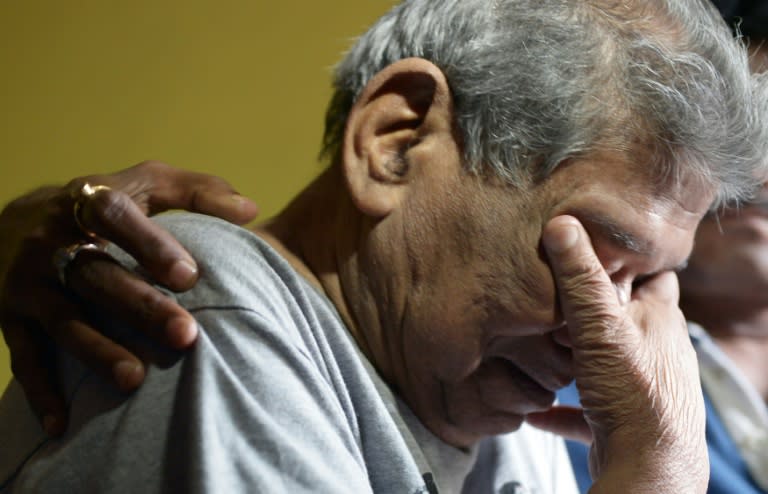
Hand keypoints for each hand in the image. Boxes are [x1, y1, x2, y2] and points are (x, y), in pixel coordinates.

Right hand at [0, 160, 258, 434]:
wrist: (15, 221)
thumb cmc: (105, 205)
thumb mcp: (146, 184)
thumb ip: (197, 191)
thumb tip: (251, 211)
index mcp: (87, 202)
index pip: (113, 215)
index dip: (149, 244)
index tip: (190, 275)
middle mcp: (51, 242)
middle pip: (95, 276)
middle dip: (139, 307)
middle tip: (185, 336)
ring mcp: (27, 283)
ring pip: (63, 320)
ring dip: (97, 351)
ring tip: (136, 380)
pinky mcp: (10, 317)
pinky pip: (24, 357)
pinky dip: (41, 391)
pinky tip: (64, 424)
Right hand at [535, 216, 706, 492]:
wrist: (648, 461)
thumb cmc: (632, 387)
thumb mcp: (599, 324)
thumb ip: (577, 276)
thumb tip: (561, 222)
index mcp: (659, 317)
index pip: (654, 275)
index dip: (630, 261)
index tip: (599, 250)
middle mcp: (658, 348)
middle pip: (629, 317)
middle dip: (599, 309)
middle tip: (559, 299)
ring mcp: (644, 384)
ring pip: (610, 360)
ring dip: (582, 356)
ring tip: (547, 347)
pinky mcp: (625, 418)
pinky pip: (590, 407)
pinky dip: (567, 407)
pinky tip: (539, 408)